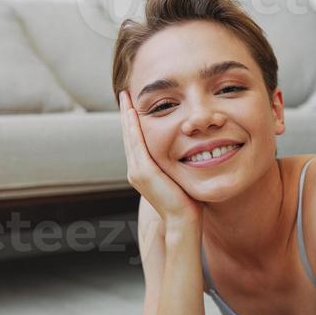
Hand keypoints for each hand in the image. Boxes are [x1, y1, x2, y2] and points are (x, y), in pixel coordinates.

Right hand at [119, 90, 203, 228]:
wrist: (183, 222)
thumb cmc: (188, 203)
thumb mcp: (179, 177)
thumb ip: (177, 164)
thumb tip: (190, 151)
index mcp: (143, 171)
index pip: (136, 141)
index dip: (134, 122)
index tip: (134, 104)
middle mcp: (136, 170)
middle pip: (129, 136)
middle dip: (127, 114)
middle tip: (125, 93)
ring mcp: (137, 171)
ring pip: (130, 137)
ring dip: (127, 116)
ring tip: (126, 97)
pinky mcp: (143, 172)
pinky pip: (136, 144)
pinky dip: (133, 127)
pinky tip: (132, 113)